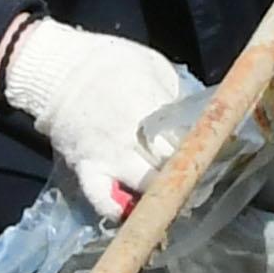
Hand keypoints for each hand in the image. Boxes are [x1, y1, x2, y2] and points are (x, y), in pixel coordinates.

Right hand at [0, 16, 192, 216]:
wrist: (57, 69)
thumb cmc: (110, 62)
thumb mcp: (154, 66)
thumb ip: (176, 94)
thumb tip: (196, 119)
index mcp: (151, 106)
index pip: (188, 138)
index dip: (204, 148)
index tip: (216, 153)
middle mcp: (131, 137)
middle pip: (170, 167)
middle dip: (188, 173)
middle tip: (199, 176)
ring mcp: (108, 157)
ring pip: (145, 188)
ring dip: (162, 195)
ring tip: (174, 195)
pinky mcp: (87, 169)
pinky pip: (103, 200)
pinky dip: (121, 211)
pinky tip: (135, 211)